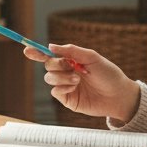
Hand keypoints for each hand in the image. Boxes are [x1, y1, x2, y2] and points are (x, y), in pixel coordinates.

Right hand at [22, 42, 140, 121]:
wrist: (118, 95)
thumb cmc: (109, 74)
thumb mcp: (92, 57)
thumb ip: (72, 50)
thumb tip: (51, 46)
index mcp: (72, 60)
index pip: (50, 55)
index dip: (37, 52)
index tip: (27, 49)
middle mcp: (66, 72)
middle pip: (48, 65)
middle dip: (56, 64)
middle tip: (70, 65)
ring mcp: (66, 86)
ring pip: (49, 78)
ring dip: (61, 77)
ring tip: (77, 79)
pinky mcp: (68, 100)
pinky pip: (55, 91)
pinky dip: (62, 87)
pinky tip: (74, 87)